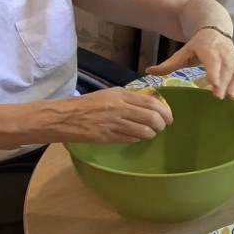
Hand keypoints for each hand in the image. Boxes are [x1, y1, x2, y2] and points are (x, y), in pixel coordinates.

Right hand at [40, 87, 172, 142]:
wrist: (64, 117)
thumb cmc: (87, 104)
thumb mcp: (109, 94)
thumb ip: (129, 98)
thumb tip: (151, 105)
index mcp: (120, 94)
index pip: (152, 102)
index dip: (165, 111)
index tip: (169, 117)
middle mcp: (119, 107)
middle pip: (152, 118)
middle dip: (161, 125)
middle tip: (161, 127)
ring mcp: (113, 123)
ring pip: (144, 131)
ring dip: (150, 134)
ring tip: (149, 134)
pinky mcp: (108, 137)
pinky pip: (131, 139)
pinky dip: (137, 139)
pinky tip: (136, 137)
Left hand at [144, 28, 233, 98]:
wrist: (214, 31)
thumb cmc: (197, 46)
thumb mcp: (182, 53)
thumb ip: (167, 65)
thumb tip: (148, 71)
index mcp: (207, 47)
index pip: (211, 59)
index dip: (213, 71)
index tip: (213, 84)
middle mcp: (222, 50)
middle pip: (227, 66)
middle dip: (225, 81)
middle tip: (219, 97)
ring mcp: (233, 56)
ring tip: (230, 97)